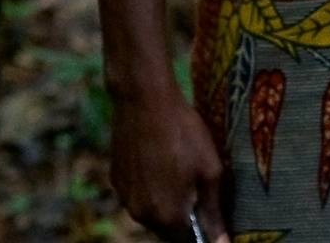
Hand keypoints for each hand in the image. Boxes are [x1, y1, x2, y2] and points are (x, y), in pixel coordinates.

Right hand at [110, 88, 232, 242]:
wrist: (144, 100)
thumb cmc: (183, 132)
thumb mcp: (210, 169)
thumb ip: (214, 211)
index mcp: (166, 216)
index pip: (188, 241)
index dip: (203, 231)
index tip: (211, 214)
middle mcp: (141, 214)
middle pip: (168, 229)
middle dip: (184, 217)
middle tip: (199, 188)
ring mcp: (125, 197)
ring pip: (150, 211)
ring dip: (166, 202)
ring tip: (180, 170)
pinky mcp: (116, 179)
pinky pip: (137, 194)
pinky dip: (150, 187)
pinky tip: (161, 161)